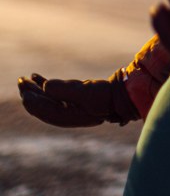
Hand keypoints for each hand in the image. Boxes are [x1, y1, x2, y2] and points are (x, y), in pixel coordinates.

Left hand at [17, 71, 137, 127]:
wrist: (122, 97)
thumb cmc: (105, 95)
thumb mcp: (86, 92)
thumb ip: (65, 90)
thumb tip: (45, 85)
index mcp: (66, 117)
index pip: (43, 109)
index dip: (32, 99)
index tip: (24, 87)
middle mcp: (64, 116)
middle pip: (41, 106)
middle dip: (30, 94)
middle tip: (21, 80)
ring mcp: (68, 110)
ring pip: (46, 100)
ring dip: (35, 90)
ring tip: (26, 79)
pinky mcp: (73, 102)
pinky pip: (53, 96)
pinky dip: (45, 87)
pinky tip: (39, 78)